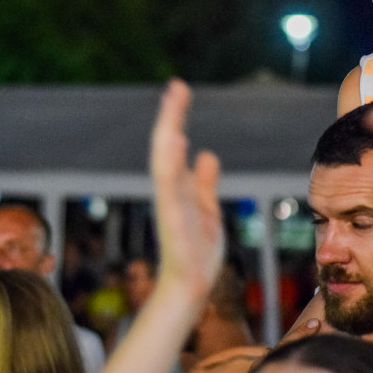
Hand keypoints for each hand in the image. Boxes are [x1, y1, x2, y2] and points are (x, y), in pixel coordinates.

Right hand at [150, 80, 223, 298]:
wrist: (191, 285)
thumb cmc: (197, 250)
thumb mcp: (207, 207)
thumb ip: (205, 182)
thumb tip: (207, 154)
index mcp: (177, 186)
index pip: (173, 144)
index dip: (175, 117)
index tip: (179, 89)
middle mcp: (170, 192)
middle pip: (165, 147)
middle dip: (171, 118)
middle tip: (178, 87)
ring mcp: (170, 206)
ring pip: (165, 165)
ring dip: (168, 137)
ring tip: (174, 110)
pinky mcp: (174, 221)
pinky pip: (171, 190)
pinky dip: (172, 167)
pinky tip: (177, 145)